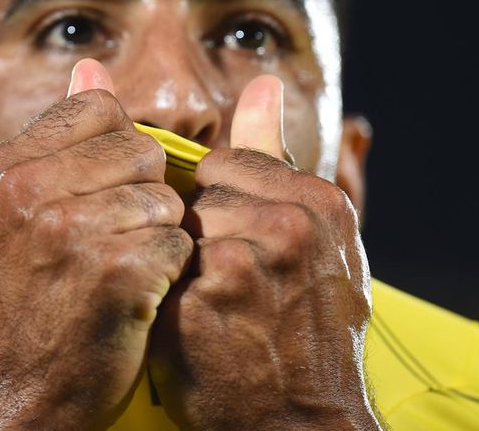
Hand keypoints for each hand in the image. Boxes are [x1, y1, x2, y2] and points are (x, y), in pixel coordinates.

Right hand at [0, 59, 193, 429]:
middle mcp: (28, 189)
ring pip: (166, 199)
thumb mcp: (14, 215)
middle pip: (141, 150)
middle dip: (143, 197)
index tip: (105, 196)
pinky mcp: (115, 271)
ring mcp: (69, 229)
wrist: (11, 401)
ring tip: (121, 275)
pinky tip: (135, 299)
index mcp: (4, 167)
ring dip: (158, 239)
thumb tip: (91, 66)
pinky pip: (179, 243)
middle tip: (113, 245)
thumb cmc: (20, 308)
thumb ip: (56, 139)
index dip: (119, 151)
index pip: (99, 110)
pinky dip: (169, 274)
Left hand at [149, 75, 381, 429]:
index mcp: (319, 201)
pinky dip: (166, 291)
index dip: (219, 207)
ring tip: (215, 304)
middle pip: (200, 193)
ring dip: (181, 260)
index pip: (230, 165)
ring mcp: (246, 255)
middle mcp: (288, 220)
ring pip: (176, 226)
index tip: (231, 244)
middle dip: (199, 232)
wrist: (303, 423)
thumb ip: (278, 157)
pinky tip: (195, 322)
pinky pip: (159, 263)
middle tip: (227, 282)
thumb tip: (263, 82)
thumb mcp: (318, 240)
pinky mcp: (205, 293)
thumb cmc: (311, 331)